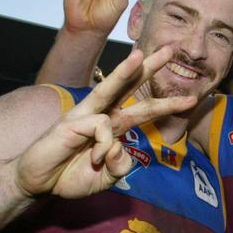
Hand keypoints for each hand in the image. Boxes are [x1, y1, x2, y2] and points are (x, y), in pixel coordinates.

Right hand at [15, 47, 195, 198]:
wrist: (39, 183)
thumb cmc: (72, 176)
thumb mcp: (108, 177)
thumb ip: (121, 166)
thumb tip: (118, 147)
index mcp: (114, 126)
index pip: (145, 109)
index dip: (168, 104)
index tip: (192, 98)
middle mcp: (103, 114)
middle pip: (131, 85)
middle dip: (151, 67)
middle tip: (171, 49)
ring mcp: (86, 115)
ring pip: (110, 88)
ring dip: (125, 71)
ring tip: (139, 56)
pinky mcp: (72, 121)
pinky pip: (100, 128)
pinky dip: (102, 146)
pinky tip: (92, 158)